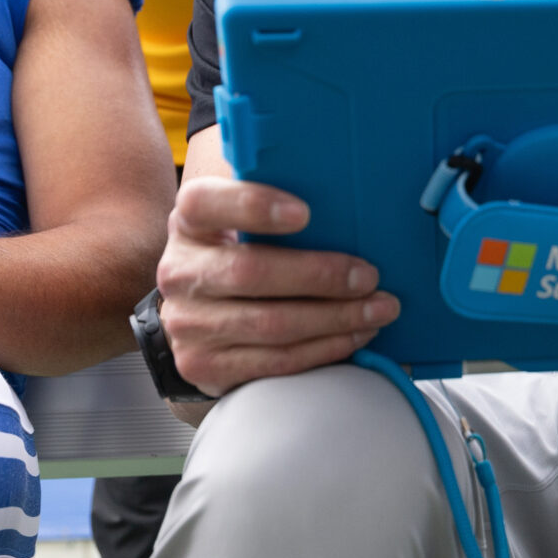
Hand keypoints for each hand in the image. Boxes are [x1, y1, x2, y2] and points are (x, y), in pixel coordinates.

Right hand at [155, 176, 396, 396]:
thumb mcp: (239, 224)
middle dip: (320, 276)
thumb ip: (273, 206)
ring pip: (271, 323)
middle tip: (369, 275)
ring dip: (335, 318)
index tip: (305, 213)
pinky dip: (324, 348)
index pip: (204, 204)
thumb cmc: (238, 256)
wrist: (197, 318)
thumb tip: (347, 191)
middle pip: (250, 273)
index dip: (253, 206)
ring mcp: (187, 324)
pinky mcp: (203, 365)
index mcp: (189, 223)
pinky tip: (355, 335)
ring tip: (379, 308)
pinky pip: (275, 361)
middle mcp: (179, 272)